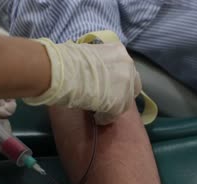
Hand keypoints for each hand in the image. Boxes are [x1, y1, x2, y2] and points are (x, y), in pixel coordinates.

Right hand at [24, 38, 141, 124]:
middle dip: (122, 92)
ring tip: (101, 110)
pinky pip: (114, 115)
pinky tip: (97, 119)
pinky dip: (106, 118)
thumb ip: (100, 62)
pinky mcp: (119, 104)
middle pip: (132, 85)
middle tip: (110, 98)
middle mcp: (128, 67)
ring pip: (125, 102)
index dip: (119, 78)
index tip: (110, 84)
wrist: (63, 72)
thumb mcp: (90, 53)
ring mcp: (125, 86)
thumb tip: (96, 72)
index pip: (126, 68)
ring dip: (114, 106)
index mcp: (120, 51)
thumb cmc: (68, 60)